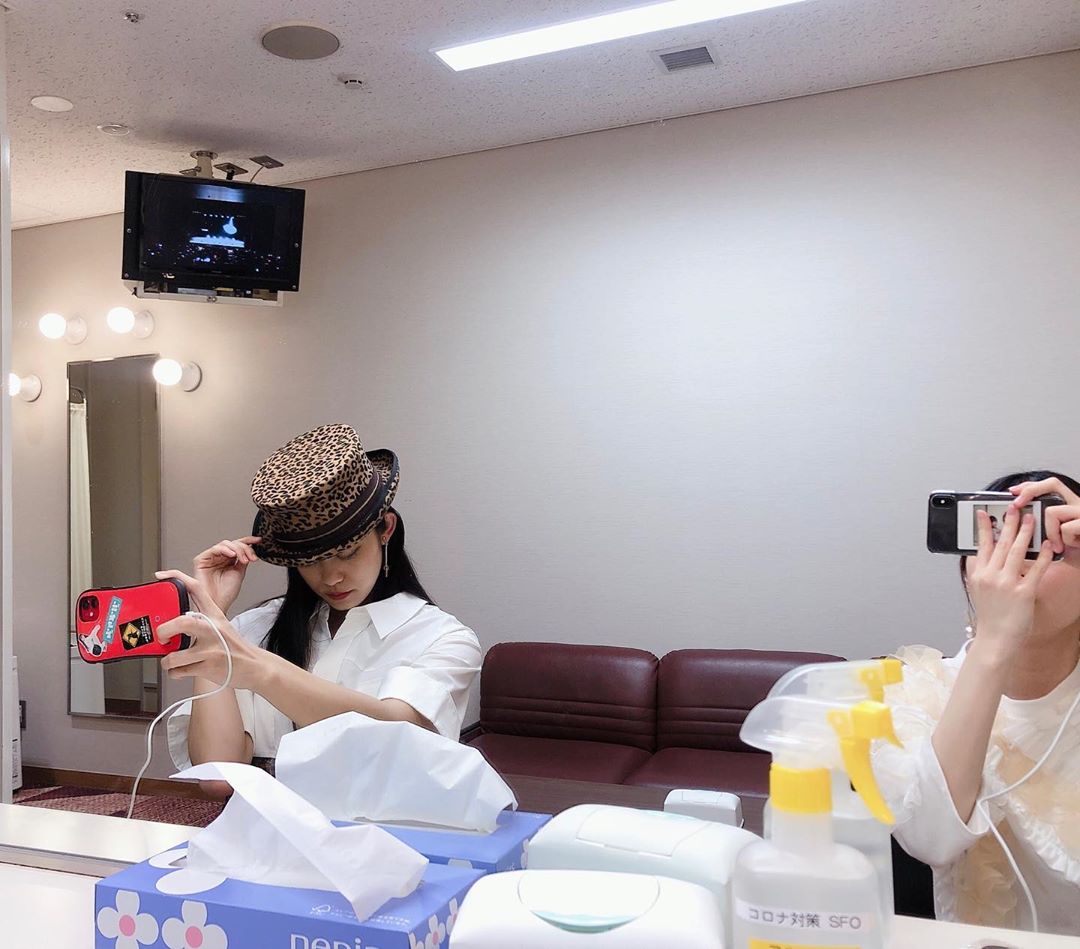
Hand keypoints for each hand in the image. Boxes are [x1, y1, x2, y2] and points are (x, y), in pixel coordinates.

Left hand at [156, 570, 266, 690]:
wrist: (254, 666)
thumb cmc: (234, 647)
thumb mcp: (222, 625)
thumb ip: (201, 619)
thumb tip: (172, 621)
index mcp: (215, 616)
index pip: (197, 590)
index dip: (178, 579)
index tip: (162, 578)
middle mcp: (212, 630)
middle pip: (181, 622)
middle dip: (163, 631)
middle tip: (162, 637)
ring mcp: (211, 650)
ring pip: (174, 656)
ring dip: (167, 661)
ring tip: (171, 660)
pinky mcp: (208, 668)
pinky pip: (178, 671)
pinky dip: (174, 673)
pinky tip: (181, 669)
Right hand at [179, 536, 260, 615]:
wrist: (217, 605)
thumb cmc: (225, 594)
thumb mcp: (239, 572)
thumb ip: (243, 559)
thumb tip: (249, 548)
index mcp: (227, 561)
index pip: (237, 546)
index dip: (248, 541)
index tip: (258, 541)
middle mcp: (219, 558)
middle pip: (233, 544)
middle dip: (245, 549)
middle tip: (251, 558)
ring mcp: (210, 559)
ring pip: (225, 544)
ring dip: (237, 550)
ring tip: (244, 560)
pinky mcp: (201, 561)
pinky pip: (214, 549)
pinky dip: (225, 550)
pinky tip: (232, 555)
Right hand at [966, 508, 1053, 668]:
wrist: (995, 640)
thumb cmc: (989, 617)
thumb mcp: (977, 590)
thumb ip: (978, 570)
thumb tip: (979, 553)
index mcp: (979, 574)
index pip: (981, 544)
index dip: (983, 526)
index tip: (984, 512)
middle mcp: (991, 576)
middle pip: (1001, 543)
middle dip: (1009, 523)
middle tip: (1015, 508)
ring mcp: (1007, 583)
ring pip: (1018, 551)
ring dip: (1026, 533)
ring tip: (1032, 519)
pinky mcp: (1024, 592)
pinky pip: (1036, 569)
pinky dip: (1043, 556)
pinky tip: (1048, 546)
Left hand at [1009, 477, 1079, 554]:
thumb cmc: (1069, 552)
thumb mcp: (1051, 535)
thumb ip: (1038, 521)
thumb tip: (1011, 514)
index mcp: (1068, 504)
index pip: (1049, 484)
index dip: (1030, 484)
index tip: (1012, 491)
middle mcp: (1077, 503)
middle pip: (1053, 484)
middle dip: (1030, 491)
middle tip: (1017, 506)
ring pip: (1052, 511)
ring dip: (1050, 531)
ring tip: (1056, 545)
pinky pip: (1066, 528)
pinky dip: (1064, 540)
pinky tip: (1070, 546)